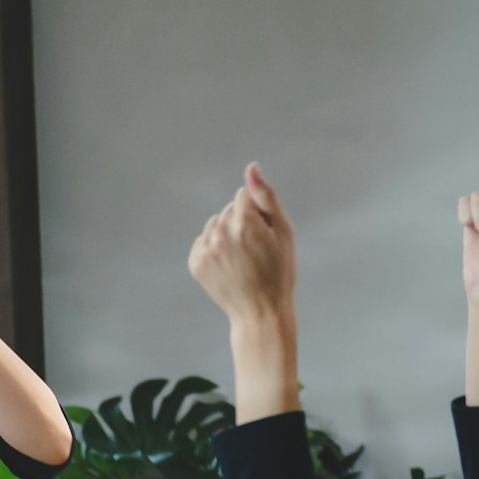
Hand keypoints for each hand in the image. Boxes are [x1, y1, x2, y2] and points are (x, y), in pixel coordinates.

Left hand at [188, 163, 295, 327]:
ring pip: (214, 224)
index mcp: (244, 223)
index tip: (264, 234)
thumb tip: (251, 167)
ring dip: (226, 234)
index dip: (257, 213)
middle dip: (241, 223)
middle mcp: (220, 234)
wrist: (260, 311)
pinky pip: (203, 241)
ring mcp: (205, 250)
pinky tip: (228, 265)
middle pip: (228, 210)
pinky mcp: (195, 263)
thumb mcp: (283, 231)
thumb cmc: (279, 270)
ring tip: (242, 258)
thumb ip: (265, 197)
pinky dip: (214, 248)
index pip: (243, 196)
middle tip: (255, 251)